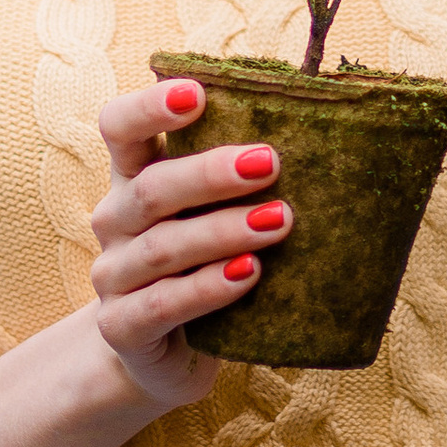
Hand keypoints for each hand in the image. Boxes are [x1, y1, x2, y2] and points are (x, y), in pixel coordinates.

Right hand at [0, 78, 290, 446]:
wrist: (166, 353)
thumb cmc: (206, 265)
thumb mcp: (218, 215)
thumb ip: (248, 179)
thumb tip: (333, 134)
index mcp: (134, 178)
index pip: (120, 127)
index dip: (150, 106)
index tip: (197, 93)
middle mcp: (115, 220)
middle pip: (150, 188)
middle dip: (210, 173)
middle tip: (270, 162)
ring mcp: (113, 276)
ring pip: (160, 247)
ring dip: (222, 230)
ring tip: (279, 221)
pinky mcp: (122, 327)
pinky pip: (161, 305)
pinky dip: (207, 288)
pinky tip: (248, 275)